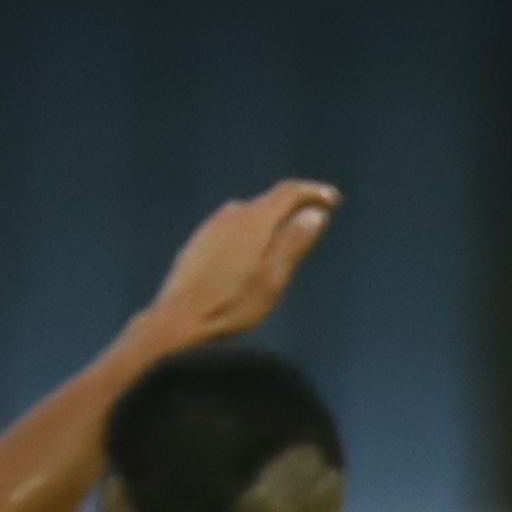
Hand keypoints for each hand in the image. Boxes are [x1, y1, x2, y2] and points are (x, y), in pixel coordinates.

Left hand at [146, 181, 339, 347]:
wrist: (178, 319)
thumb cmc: (232, 304)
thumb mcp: (272, 279)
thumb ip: (293, 243)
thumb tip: (315, 213)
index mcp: (253, 220)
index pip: (287, 192)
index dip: (313, 192)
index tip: (333, 200)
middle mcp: (231, 214)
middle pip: (268, 202)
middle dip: (293, 209)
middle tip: (312, 227)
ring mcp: (211, 226)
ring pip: (249, 214)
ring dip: (270, 222)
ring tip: (282, 244)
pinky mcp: (198, 241)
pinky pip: (232, 226)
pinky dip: (250, 231)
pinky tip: (248, 255)